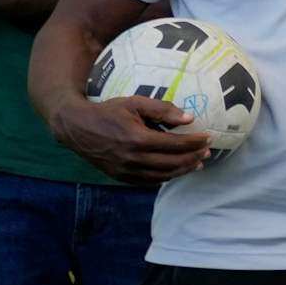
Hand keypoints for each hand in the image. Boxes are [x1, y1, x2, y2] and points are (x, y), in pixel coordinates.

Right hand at [50, 91, 212, 183]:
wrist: (77, 127)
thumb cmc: (108, 112)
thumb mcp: (135, 103)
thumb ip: (163, 110)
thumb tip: (189, 118)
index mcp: (138, 138)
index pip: (175, 144)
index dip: (195, 142)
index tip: (208, 138)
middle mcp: (132, 158)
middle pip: (172, 163)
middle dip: (193, 157)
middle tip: (207, 152)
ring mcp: (125, 170)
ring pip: (162, 175)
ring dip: (183, 170)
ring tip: (197, 163)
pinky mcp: (120, 176)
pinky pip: (148, 181)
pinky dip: (165, 177)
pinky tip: (175, 170)